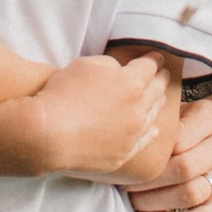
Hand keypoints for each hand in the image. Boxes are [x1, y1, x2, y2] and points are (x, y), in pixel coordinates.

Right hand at [28, 52, 174, 183]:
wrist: (47, 133)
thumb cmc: (62, 94)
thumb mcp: (86, 65)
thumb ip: (110, 65)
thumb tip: (120, 72)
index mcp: (131, 83)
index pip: (149, 67)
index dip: (153, 60)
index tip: (156, 57)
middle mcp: (138, 108)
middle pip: (156, 91)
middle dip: (161, 80)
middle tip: (164, 75)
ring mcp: (132, 134)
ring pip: (152, 116)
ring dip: (158, 105)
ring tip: (160, 98)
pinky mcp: (123, 153)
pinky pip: (143, 141)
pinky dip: (150, 132)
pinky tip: (154, 129)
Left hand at [132, 94, 211, 211]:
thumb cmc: (190, 124)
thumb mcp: (178, 111)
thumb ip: (157, 121)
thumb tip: (121, 140)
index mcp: (211, 118)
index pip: (177, 140)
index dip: (150, 156)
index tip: (128, 162)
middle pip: (185, 169)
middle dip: (149, 182)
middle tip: (125, 185)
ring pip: (192, 195)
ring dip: (156, 203)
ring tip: (135, 201)